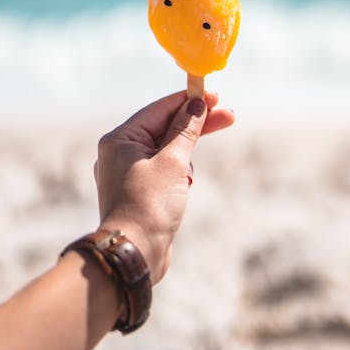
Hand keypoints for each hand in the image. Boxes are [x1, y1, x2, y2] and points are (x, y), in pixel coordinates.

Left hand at [94, 91, 233, 283]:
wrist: (135, 254)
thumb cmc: (150, 205)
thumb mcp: (173, 163)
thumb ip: (185, 131)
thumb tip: (195, 105)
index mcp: (120, 139)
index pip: (160, 109)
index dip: (189, 101)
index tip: (215, 96)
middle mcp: (120, 152)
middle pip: (165, 127)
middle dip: (196, 124)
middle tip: (229, 115)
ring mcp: (128, 172)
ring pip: (167, 150)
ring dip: (186, 157)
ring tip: (186, 182)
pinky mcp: (140, 191)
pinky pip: (164, 170)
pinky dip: (179, 173)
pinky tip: (185, 188)